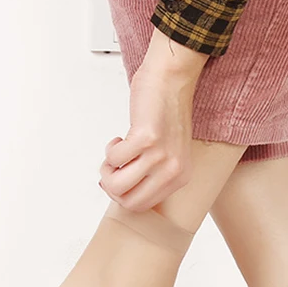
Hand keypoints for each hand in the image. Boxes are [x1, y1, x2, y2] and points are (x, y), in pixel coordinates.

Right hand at [99, 30, 207, 211]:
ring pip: (116, 185)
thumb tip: (116, 190)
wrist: (171, 80)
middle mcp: (173, 171)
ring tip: (116, 152)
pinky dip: (111, 148)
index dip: (122, 194)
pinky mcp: (147, 139)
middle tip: (113, 166)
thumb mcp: (167, 152)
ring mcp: (161, 156)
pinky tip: (121, 136)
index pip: (142, 206)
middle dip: (111, 186)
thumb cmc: (165, 113)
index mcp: (180, 178)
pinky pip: (114, 159)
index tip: (118, 176)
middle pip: (128, 202)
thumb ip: (150, 174)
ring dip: (107, 169)